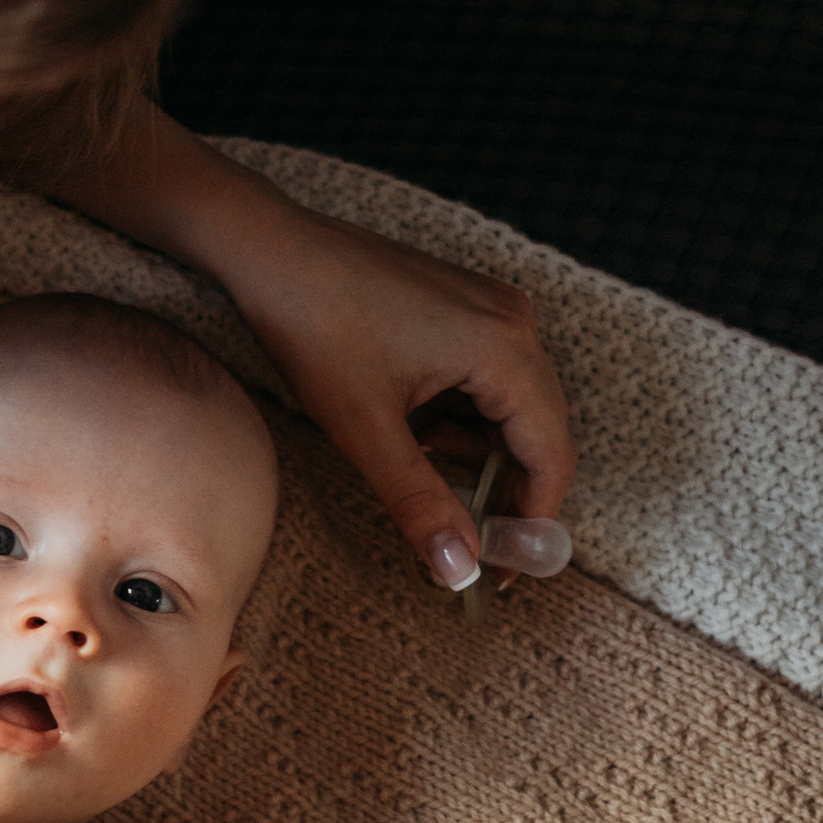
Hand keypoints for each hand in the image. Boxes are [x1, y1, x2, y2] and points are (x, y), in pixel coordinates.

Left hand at [231, 199, 575, 594]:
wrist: (270, 251)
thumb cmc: (313, 326)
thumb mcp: (366, 431)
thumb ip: (421, 505)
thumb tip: (462, 571)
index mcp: (505, 348)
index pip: (552, 454)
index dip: (533, 520)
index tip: (506, 571)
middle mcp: (514, 321)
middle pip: (540, 431)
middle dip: (506, 492)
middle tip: (469, 544)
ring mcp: (492, 308)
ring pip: (510, 407)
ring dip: (477, 455)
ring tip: (425, 482)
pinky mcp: (466, 306)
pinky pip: (486, 378)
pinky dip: (461, 419)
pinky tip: (416, 436)